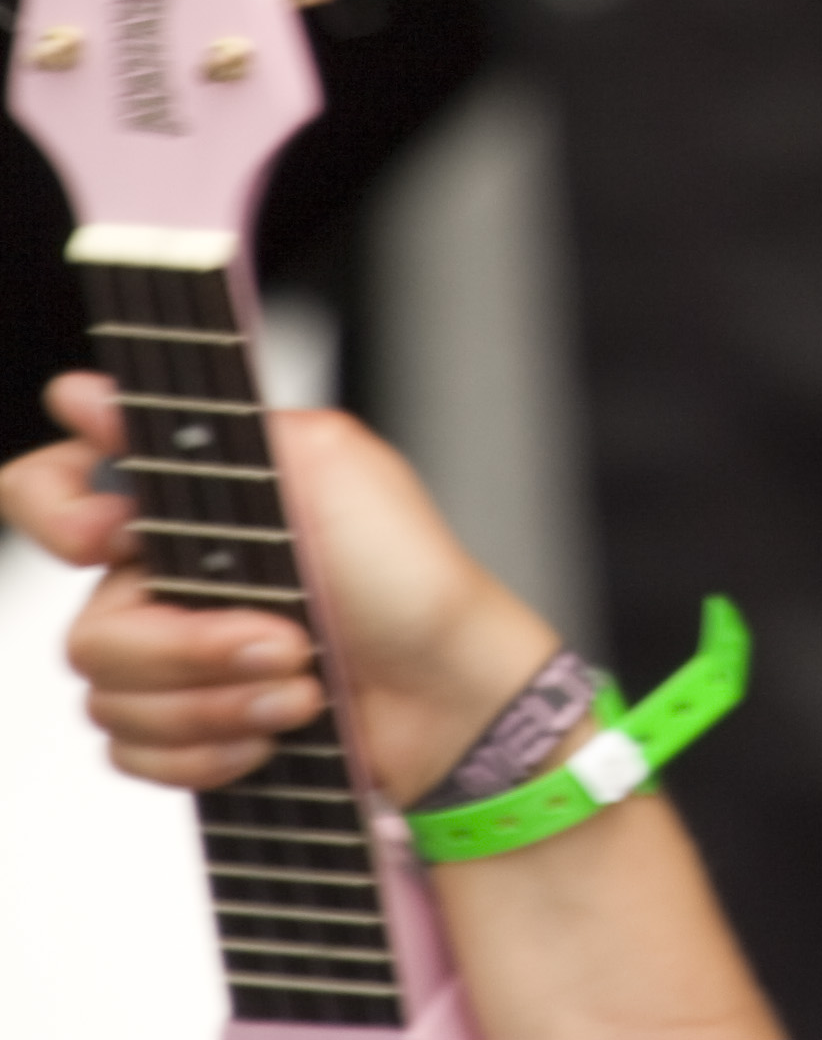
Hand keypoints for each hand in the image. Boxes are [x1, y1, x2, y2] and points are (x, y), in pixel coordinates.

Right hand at [0, 371, 558, 803]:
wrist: (447, 692)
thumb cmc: (405, 574)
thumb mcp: (326, 464)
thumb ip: (210, 426)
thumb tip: (86, 391)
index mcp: (185, 500)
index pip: (50, 490)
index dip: (58, 518)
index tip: (114, 541)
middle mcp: (165, 575)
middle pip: (89, 625)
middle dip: (191, 646)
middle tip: (285, 636)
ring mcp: (171, 656)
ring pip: (111, 696)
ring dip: (218, 699)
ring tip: (303, 684)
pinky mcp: (186, 728)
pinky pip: (133, 753)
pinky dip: (210, 751)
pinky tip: (274, 730)